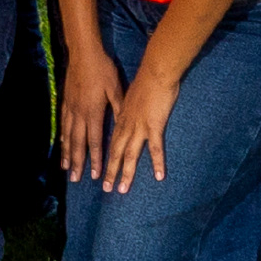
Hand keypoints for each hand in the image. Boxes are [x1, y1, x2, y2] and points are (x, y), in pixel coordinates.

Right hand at [59, 48, 122, 184]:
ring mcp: (70, 108)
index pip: (95, 140)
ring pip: (68, 135)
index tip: (96, 175)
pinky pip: (63, 123)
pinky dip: (62, 136)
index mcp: (94, 112)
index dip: (96, 158)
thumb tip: (125, 125)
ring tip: (66, 168)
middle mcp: (79, 113)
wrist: (83, 53)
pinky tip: (62, 143)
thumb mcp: (116, 87)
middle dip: (78, 162)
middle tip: (76, 179)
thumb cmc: (102, 69)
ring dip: (67, 153)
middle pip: (78, 143)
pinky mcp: (65, 101)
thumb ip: (119, 107)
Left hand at [103, 66, 177, 193]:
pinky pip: (156, 148)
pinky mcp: (154, 126)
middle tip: (106, 189)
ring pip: (130, 154)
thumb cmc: (145, 81)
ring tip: (122, 189)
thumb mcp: (130, 96)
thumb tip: (125, 116)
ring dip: (126, 173)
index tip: (100, 171)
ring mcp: (139, 127)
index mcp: (121, 118)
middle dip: (110, 171)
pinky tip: (160, 176)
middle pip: (116, 152)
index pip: (111, 142)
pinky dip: (157, 163)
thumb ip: (127, 109)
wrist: (155, 71)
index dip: (105, 157)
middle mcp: (127, 125)